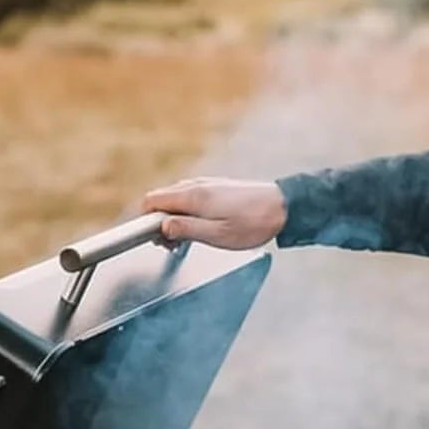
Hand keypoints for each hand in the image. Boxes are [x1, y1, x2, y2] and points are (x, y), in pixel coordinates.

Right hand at [141, 178, 286, 249]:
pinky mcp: (216, 188)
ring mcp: (206, 184)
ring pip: (176, 199)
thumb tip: (163, 227)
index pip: (151, 201)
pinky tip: (200, 227)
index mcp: (193, 196)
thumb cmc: (253, 224)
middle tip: (173, 244)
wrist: (282, 207)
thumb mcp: (217, 235)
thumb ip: (187, 229)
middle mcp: (196, 186)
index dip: (146, 221)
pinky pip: (190, 197)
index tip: (156, 239)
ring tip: (188, 238)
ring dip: (174, 218)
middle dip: (160, 222)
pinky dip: (187, 212)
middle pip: (161, 200)